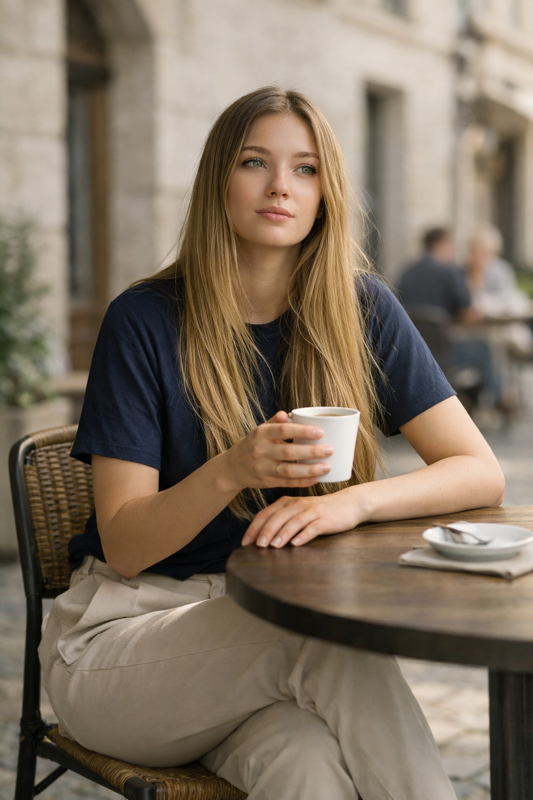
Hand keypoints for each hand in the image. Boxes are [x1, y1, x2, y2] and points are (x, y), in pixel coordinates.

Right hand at [222, 411, 332, 492]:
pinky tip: (317, 479)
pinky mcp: (266, 482)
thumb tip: (289, 413)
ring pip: (289, 471)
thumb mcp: (259, 431)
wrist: (232, 468)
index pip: (283, 430)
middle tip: (330, 450)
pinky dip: (303, 482)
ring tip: (328, 467)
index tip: (320, 432)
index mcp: (260, 434)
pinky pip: (287, 483)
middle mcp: (260, 451)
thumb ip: (275, 422)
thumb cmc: (253, 445)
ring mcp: (263, 468)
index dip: (302, 431)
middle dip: (311, 452)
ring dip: (310, 470)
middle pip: (288, 452)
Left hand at [242, 488, 359, 547]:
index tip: (245, 542)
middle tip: (257, 546)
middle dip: (266, 532)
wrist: (349, 504)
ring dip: (283, 534)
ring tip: (274, 546)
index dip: (254, 528)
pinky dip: (304, 535)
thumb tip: (261, 538)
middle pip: (278, 517)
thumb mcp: (298, 511)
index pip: (266, 513)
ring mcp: (312, 511)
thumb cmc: (319, 511)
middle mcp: (298, 504)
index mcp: (288, 502)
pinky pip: (313, 527)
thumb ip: (282, 520)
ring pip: (294, 521)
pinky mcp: (325, 519)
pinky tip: (296, 544)